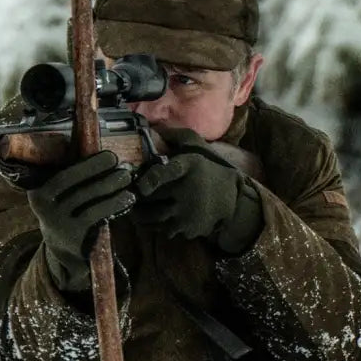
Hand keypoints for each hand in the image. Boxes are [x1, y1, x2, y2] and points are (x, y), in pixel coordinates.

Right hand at [28, 150, 135, 291]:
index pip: (61, 170)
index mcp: (37, 189)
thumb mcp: (60, 194)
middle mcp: (42, 205)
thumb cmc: (67, 211)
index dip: (86, 162)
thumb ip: (72, 174)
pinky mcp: (72, 234)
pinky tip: (127, 198)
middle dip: (96, 168)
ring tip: (126, 177)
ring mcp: (56, 221)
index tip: (108, 154)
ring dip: (109, 184)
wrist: (62, 248)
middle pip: (70, 180)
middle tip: (118, 162)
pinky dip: (113, 203)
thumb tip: (97, 148)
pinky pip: (96, 214)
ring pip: (86, 196)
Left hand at [133, 128, 261, 252]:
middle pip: (151, 199)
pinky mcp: (188, 230)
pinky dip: (154, 225)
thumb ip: (175, 135)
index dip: (148, 181)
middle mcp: (187, 192)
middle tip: (128, 195)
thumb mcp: (197, 145)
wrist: (232, 196)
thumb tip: (152, 130)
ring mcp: (188, 214)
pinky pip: (163, 230)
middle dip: (136, 197)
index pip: (163, 175)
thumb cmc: (209, 166)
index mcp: (188, 167)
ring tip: (134, 209)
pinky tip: (151, 218)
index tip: (140, 186)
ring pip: (153, 217)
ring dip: (140, 214)